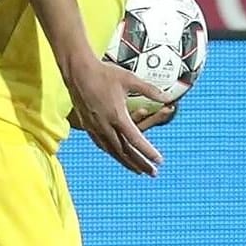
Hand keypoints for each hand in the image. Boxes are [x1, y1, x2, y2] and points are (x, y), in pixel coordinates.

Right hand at [62, 54, 171, 176]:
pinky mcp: (88, 126)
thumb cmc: (104, 73)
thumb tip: (168, 97)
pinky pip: (102, 145)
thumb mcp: (130, 80)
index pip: (136, 139)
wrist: (77, 72)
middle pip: (125, 151)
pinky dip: (113, 153)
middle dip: (140, 164)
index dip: (148, 152)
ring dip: (126, 162)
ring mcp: (95, 127)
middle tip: (153, 173)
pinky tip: (117, 156)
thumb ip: (150, 90)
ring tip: (138, 171)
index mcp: (117, 115)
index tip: (159, 161)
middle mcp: (105, 125)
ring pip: (112, 151)